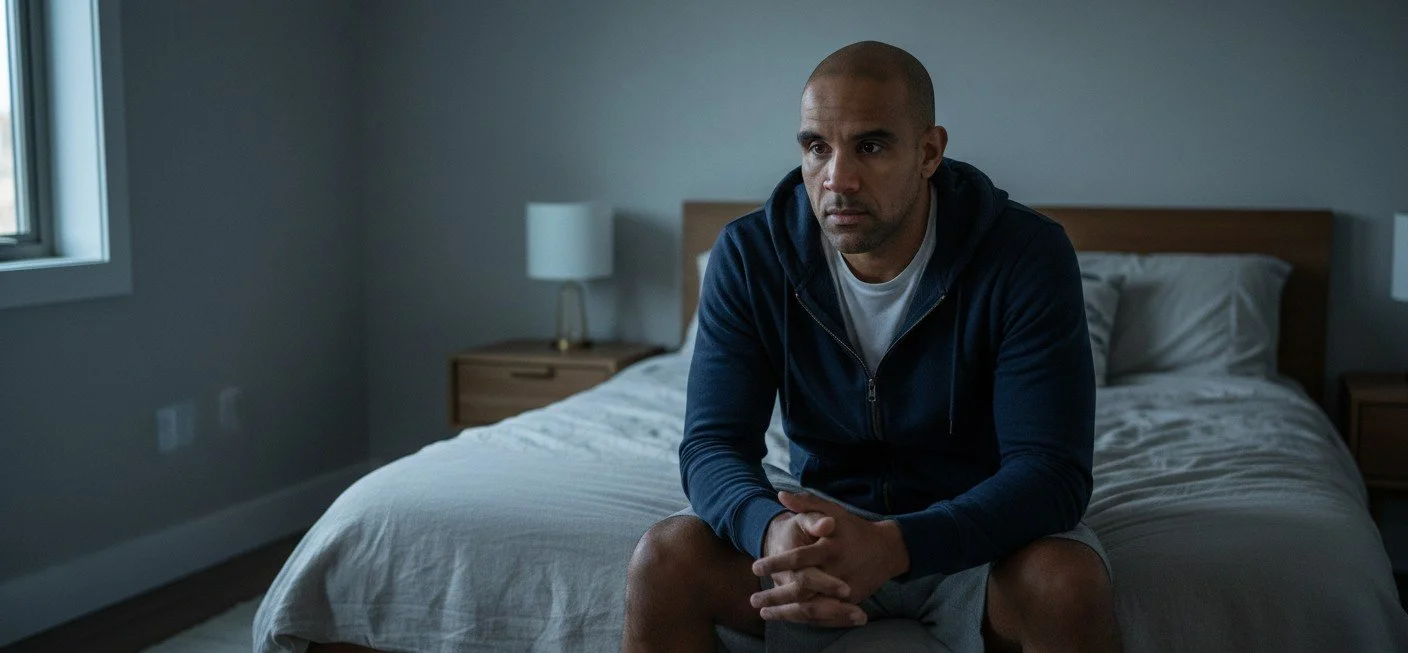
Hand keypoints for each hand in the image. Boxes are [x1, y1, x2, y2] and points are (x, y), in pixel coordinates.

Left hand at [751, 491, 909, 624]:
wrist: (886, 550)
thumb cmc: (853, 528)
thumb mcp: (832, 510)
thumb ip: (806, 504)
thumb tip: (780, 495)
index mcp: (830, 548)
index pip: (799, 558)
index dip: (776, 563)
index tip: (755, 567)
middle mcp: (837, 571)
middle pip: (802, 589)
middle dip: (776, 596)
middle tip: (753, 600)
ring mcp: (845, 589)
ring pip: (812, 607)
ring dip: (785, 612)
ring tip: (763, 612)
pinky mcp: (850, 602)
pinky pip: (824, 614)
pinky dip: (804, 618)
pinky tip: (786, 617)